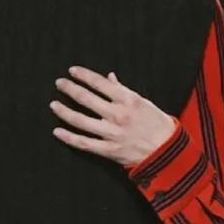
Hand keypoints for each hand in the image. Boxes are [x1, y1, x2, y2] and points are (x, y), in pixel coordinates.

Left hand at [51, 67, 178, 167]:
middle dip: (69, 89)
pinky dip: (69, 138)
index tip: (72, 71)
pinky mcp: (109, 151)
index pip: (100, 83)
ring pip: (80, 120)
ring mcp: (112, 133)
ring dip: (64, 111)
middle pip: (86, 98)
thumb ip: (124, 91)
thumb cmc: (159, 126)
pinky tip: (57, 131)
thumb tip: (110, 78)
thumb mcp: (144, 103)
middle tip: (59, 84)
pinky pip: (84, 143)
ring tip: (54, 105)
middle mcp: (118, 115)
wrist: (168, 153)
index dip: (83, 75)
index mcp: (128, 100)